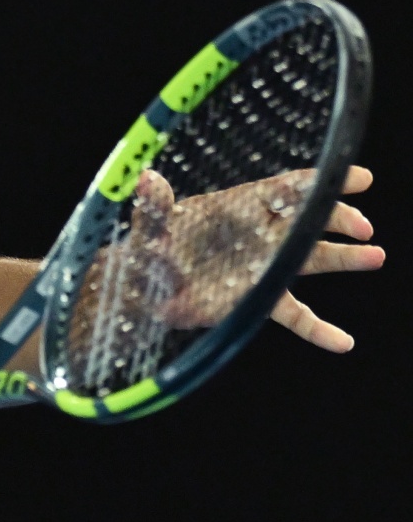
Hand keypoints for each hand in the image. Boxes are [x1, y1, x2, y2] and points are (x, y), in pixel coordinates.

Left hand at [140, 165, 380, 346]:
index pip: (287, 188)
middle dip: (337, 218)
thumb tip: (146, 179)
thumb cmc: (150, 245)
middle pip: (308, 219)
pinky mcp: (259, 298)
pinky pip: (295, 315)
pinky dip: (318, 330)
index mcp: (241, 205)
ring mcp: (265, 265)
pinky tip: (343, 343)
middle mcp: (261, 232)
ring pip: (311, 259)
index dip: (321, 182)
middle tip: (362, 227)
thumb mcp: (150, 225)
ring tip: (376, 256)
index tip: (359, 178)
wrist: (145, 287)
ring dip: (344, 258)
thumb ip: (154, 205)